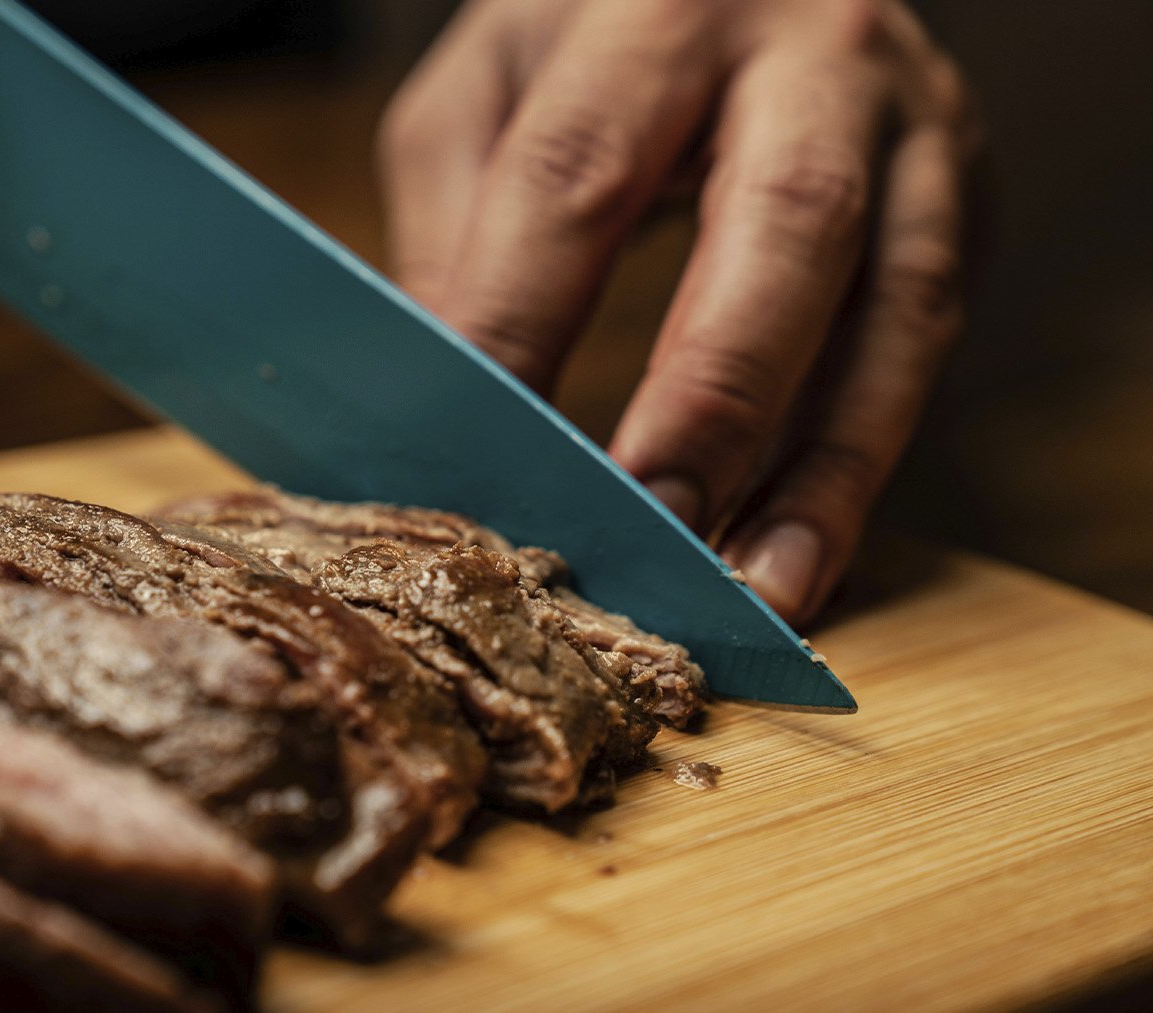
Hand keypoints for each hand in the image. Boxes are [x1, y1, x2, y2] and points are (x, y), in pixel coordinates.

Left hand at [379, 0, 981, 623]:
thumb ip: (459, 223)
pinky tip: (800, 550)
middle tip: (647, 526)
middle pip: (784, 227)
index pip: (576, 176)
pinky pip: (922, 341)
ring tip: (752, 586)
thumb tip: (446, 400)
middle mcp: (810, 52)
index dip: (522, 321)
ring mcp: (909, 123)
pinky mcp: (957, 192)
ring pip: (894, 304)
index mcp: (658, 10)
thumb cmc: (596, 29)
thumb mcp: (491, 84)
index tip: (476, 453)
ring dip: (823, 466)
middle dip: (713, 395)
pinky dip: (860, 461)